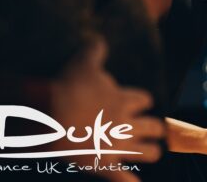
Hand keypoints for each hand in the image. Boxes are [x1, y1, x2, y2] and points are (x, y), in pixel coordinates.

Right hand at [51, 38, 163, 181]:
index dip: (143, 102)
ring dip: (151, 152)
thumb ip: (94, 51)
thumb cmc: (68, 87)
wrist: (51, 115)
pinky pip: (121, 178)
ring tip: (154, 153)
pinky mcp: (103, 165)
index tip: (142, 103)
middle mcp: (127, 123)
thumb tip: (99, 39)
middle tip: (156, 130)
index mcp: (124, 99)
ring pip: (147, 152)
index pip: (144, 100)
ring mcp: (117, 146)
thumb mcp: (83, 63)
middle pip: (153, 127)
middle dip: (155, 128)